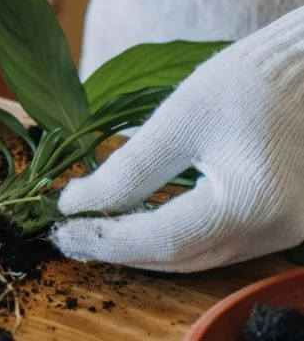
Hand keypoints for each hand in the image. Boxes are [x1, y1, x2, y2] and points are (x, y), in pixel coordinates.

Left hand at [52, 8, 303, 271]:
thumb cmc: (248, 83)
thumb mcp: (180, 119)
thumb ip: (129, 168)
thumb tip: (76, 204)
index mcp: (250, 205)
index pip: (161, 238)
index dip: (105, 236)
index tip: (59, 226)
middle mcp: (273, 233)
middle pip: (179, 257)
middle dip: (118, 248)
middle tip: (65, 234)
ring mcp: (282, 234)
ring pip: (197, 257)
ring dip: (142, 249)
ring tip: (91, 231)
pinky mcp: (279, 225)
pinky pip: (215, 244)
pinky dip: (172, 239)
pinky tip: (136, 223)